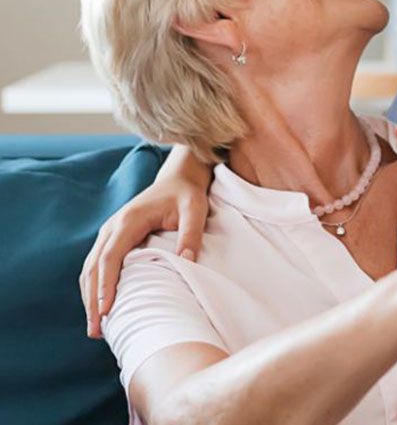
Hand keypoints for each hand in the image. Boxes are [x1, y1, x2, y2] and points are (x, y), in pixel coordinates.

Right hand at [79, 171, 209, 337]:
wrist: (177, 178)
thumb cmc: (186, 194)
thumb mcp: (195, 209)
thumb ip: (191, 233)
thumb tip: (187, 262)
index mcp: (129, 220)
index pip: (110, 256)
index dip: (105, 284)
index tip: (105, 310)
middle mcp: (112, 227)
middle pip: (94, 267)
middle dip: (92, 300)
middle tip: (96, 330)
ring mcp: (109, 233)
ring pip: (90, 269)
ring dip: (89, 297)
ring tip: (96, 328)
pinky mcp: (112, 239)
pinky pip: (96, 266)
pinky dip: (94, 287)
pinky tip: (100, 307)